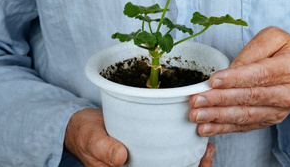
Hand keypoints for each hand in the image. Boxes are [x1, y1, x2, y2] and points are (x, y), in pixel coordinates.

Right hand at [64, 108, 214, 166]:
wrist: (81, 125)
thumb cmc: (84, 134)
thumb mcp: (91, 139)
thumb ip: (103, 148)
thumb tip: (119, 157)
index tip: (199, 164)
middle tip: (208, 153)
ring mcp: (146, 160)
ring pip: (175, 164)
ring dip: (193, 159)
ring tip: (207, 146)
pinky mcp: (149, 148)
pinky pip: (170, 152)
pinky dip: (185, 147)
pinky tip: (195, 135)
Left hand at [189, 26, 289, 135]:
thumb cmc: (284, 50)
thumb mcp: (273, 37)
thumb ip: (254, 49)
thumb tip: (232, 68)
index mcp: (289, 69)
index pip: (258, 75)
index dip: (234, 79)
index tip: (212, 81)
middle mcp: (286, 93)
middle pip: (249, 98)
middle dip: (219, 100)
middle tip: (196, 100)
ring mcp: (279, 110)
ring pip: (245, 115)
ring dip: (218, 117)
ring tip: (197, 116)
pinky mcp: (270, 120)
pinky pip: (245, 126)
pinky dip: (224, 128)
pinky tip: (207, 128)